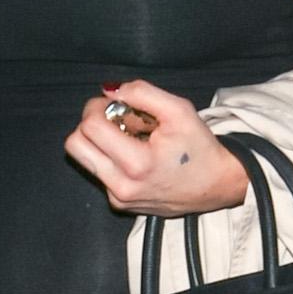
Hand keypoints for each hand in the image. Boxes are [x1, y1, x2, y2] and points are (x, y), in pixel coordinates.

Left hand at [63, 81, 250, 215]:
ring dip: (98, 141)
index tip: (116, 105)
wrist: (217, 185)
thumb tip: (110, 90)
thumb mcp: (178, 109)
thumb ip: (141, 92)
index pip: (90, 126)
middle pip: (75, 145)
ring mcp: (118, 198)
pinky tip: (136, 154)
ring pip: (83, 159)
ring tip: (127, 137)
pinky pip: (98, 172)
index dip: (97, 107)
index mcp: (136, 164)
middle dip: (90, 124)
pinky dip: (110, 157)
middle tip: (115, 119)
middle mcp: (122, 186)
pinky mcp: (119, 203)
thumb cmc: (200, 148)